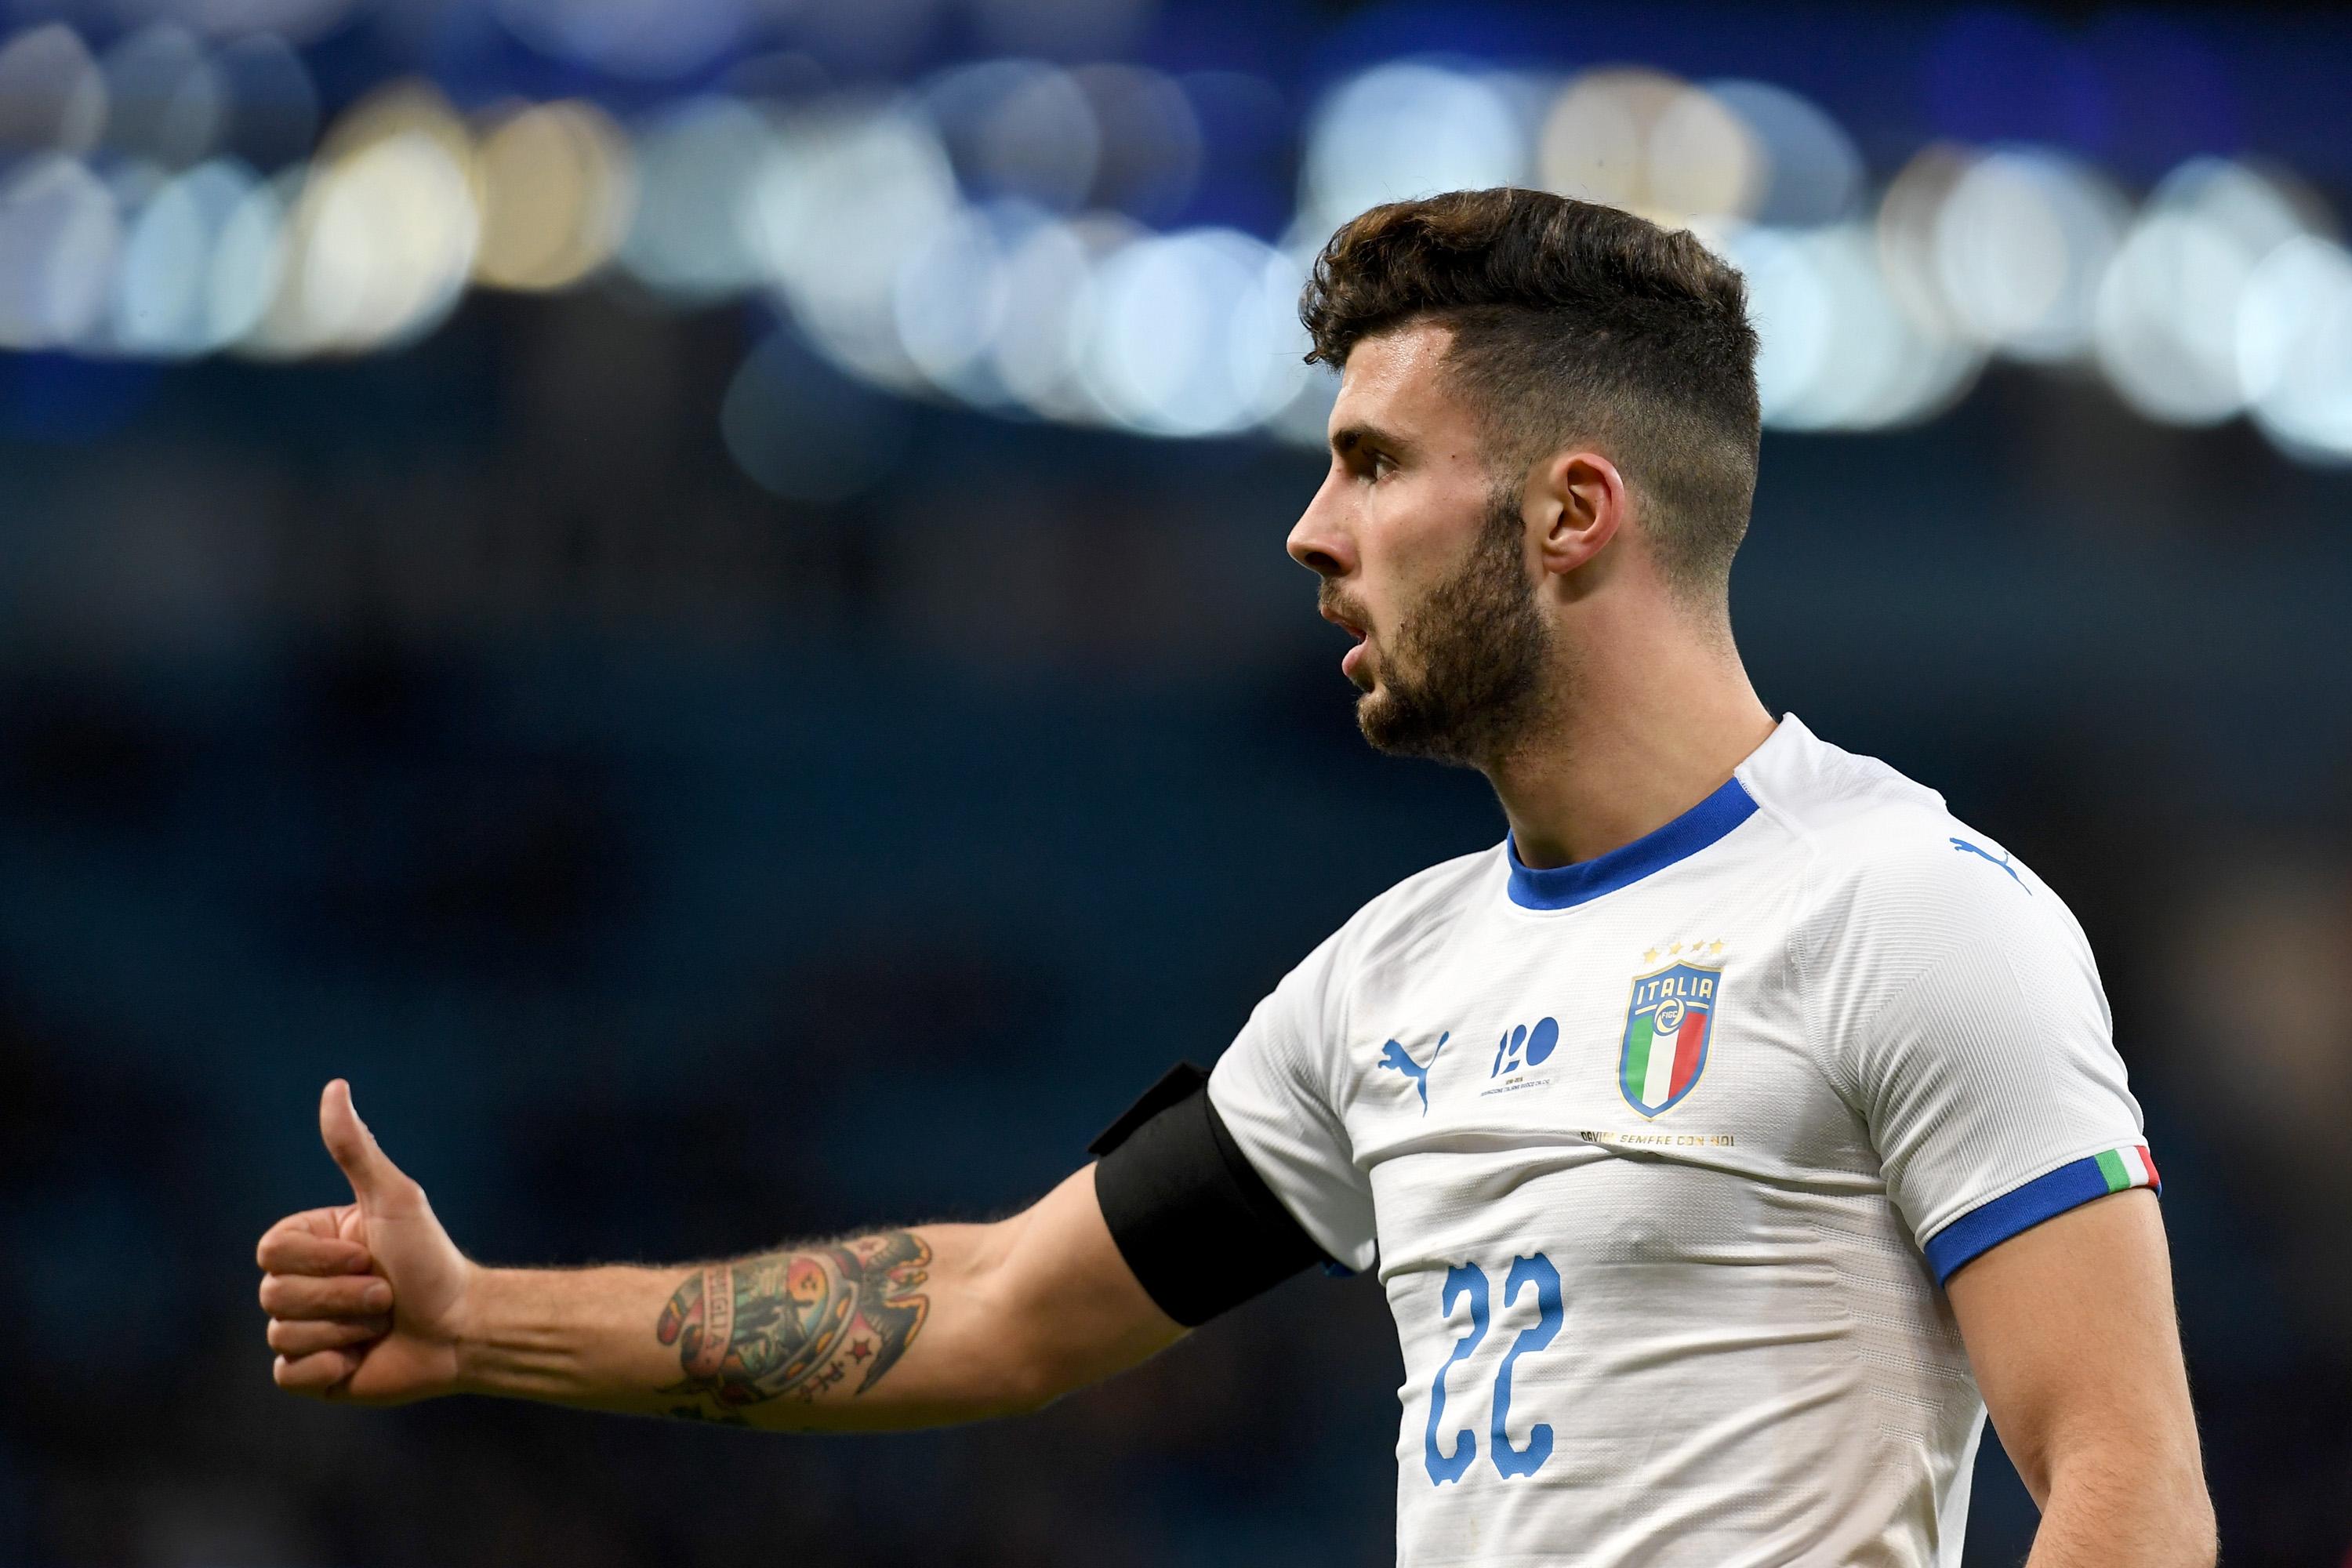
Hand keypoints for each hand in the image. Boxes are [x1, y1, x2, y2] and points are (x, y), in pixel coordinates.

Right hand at [256, 1080, 477, 1402]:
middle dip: (341, 1296)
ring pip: (281, 1334)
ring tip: (381, 1323)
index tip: (369, 1255)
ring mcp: (302, 1331)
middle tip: (385, 1293)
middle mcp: (300, 1285)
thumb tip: (335, 1086)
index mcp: (309, 1244)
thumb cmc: (430, 1258)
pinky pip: (287, 1374)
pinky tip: (360, 1359)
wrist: (461, 1327)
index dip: (322, 1259)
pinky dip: (328, 1368)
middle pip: (273, 1294)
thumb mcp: (393, 1199)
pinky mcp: (311, 1375)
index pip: (269, 1252)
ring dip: (344, 1328)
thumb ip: (356, 1150)